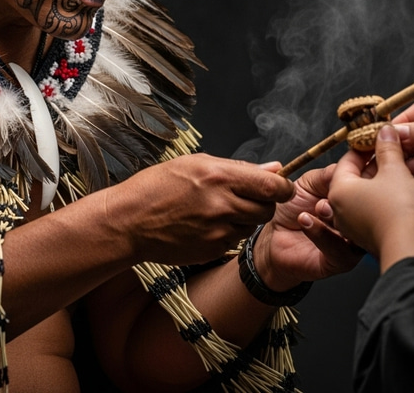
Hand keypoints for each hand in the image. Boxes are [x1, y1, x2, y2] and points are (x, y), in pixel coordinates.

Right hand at [102, 153, 294, 266]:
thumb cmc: (157, 187)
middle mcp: (222, 205)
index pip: (273, 186)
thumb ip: (238, 168)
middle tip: (247, 195)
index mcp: (219, 176)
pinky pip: (235, 240)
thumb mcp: (195, 164)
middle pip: (268, 208)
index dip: (283, 187)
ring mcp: (219, 231)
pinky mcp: (213, 249)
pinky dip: (229, 231)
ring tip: (220, 207)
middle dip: (264, 202)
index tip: (280, 186)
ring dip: (246, 217)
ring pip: (252, 225)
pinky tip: (207, 222)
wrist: (130, 221)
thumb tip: (274, 169)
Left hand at [253, 164, 363, 289]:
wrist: (273, 238)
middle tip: (340, 188)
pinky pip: (339, 249)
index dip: (368, 169)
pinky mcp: (341, 260)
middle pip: (371, 205)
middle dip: (357, 194)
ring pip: (358, 229)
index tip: (365, 156)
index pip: (370, 181)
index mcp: (354, 198)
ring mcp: (353, 242)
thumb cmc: (292, 208)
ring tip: (320, 206)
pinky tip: (305, 220)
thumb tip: (350, 163)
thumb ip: (329, 175)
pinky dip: (321, 232)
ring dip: (337, 216)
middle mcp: (358, 220)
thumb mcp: (309, 183)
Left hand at [328, 124, 413, 269]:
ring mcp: (366, 224)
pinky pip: (404, 212)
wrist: (411, 251)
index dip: (369, 146)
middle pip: (376, 178)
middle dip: (404, 164)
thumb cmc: (396, 210)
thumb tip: (384, 130)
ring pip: (395, 195)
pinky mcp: (386, 237)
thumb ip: (388, 149)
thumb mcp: (394, 171)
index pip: (351, 161)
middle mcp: (348, 208)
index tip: (383, 136)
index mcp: (340, 189)